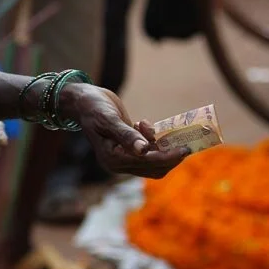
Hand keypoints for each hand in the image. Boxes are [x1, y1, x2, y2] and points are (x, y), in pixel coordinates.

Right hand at [62, 84, 189, 178]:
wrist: (83, 101)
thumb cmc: (93, 107)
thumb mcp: (108, 118)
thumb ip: (126, 135)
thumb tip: (144, 150)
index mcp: (112, 158)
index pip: (147, 162)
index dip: (168, 156)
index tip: (185, 148)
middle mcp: (118, 164)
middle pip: (154, 167)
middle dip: (171, 155)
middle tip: (184, 139)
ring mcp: (122, 159)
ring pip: (154, 163)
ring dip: (163, 148)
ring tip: (153, 127)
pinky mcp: (127, 152)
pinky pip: (149, 154)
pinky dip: (154, 142)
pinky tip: (145, 126)